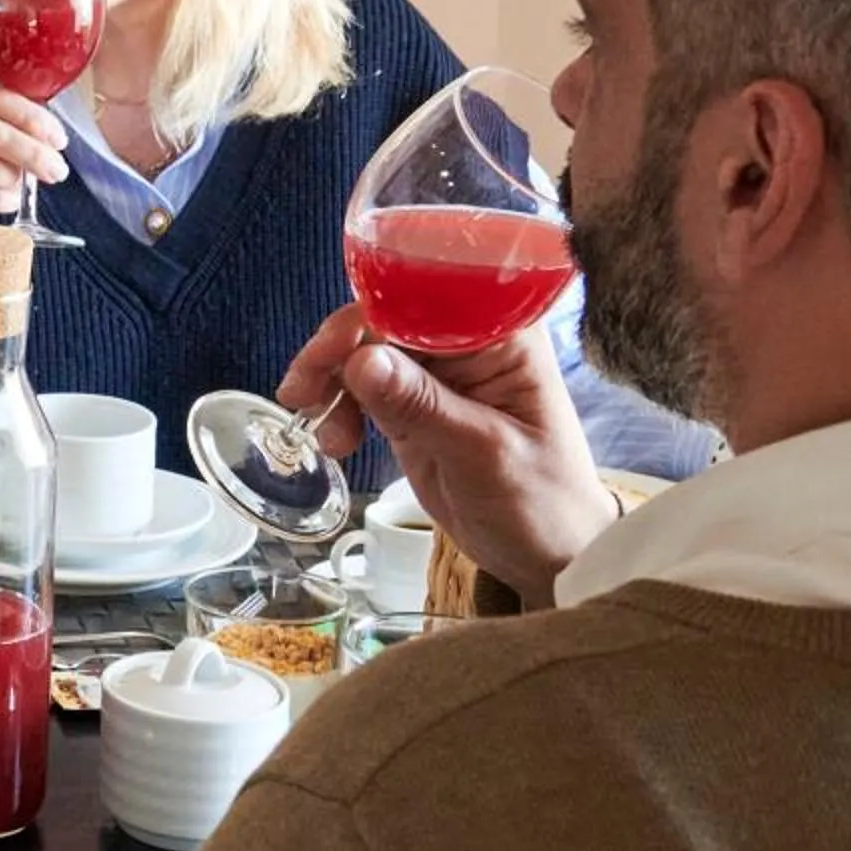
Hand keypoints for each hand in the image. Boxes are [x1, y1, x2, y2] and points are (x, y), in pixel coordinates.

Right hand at [278, 303, 616, 603]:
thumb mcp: (482, 453)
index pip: (428, 297)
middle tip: (302, 394)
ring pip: (362, 353)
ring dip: (331, 385)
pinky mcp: (413, 405)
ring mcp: (437, 374)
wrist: (548, 552)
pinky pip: (360, 389)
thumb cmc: (540, 500)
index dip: (373, 311)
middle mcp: (466, 344)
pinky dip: (338, 410)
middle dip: (337, 352)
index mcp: (502, 337)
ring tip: (328, 438)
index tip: (333, 351)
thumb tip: (361, 361)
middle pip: (383, 319)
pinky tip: (337, 443)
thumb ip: (422, 406)